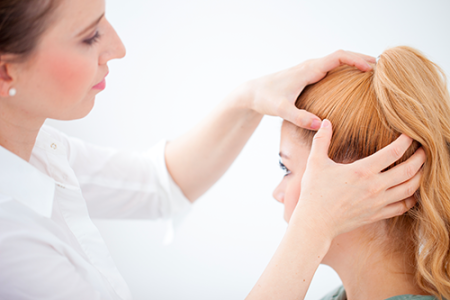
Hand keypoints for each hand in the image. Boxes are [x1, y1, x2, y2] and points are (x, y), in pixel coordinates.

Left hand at [242, 50, 375, 129]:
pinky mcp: (307, 77)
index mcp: (308, 70)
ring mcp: (309, 70)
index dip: (357, 60)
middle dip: (361, 60)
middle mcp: (310, 66)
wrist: (252, 93)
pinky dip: (344, 72)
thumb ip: (299, 117)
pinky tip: (351, 83)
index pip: (338, 57)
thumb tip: (320, 124)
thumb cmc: (265, 98)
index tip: (372, 68)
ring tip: (373, 74)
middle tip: (382, 70)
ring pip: (336, 63)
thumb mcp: (281, 109)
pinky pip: (330, 70)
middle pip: (341, 57)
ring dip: (353, 64)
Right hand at [292, 119, 424, 238]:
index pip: (393, 152)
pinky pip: (402, 207)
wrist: (315, 222)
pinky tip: (412, 192)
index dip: (405, 141)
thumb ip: (322, 140)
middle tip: (426, 149)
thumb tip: (324, 122)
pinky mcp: (377, 215)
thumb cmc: (314, 192)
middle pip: (409, 170)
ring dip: (420, 177)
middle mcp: (375, 186)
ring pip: (410, 189)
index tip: (410, 134)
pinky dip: (412, 199)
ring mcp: (378, 202)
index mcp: (362, 171)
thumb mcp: (315, 163)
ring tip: (424, 168)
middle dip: (421, 158)